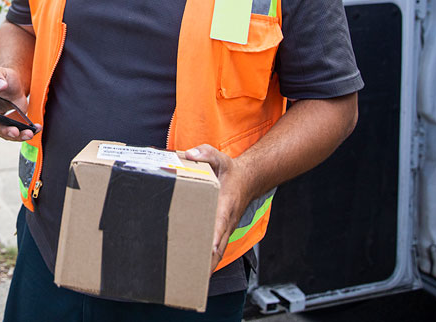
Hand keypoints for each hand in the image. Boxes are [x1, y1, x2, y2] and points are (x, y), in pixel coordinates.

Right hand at [0, 66, 37, 141]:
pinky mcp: (11, 124)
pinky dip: (27, 132)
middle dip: (5, 131)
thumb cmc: (1, 78)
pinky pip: (18, 132)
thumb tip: (1, 85)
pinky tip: (36, 128)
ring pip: (7, 134)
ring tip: (29, 133)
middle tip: (15, 131)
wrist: (13, 82)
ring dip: (18, 136)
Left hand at [184, 144, 249, 271]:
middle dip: (206, 261)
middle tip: (191, 275)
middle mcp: (227, 221)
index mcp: (226, 204)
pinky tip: (196, 274)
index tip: (208, 248)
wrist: (248, 180)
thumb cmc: (230, 171)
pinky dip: (208, 263)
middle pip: (218, 246)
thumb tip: (188, 155)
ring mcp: (226, 229)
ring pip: (217, 253)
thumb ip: (204, 153)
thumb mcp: (218, 157)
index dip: (214, 235)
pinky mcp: (222, 233)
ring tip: (190, 282)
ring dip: (207, 267)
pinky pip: (216, 251)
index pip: (220, 222)